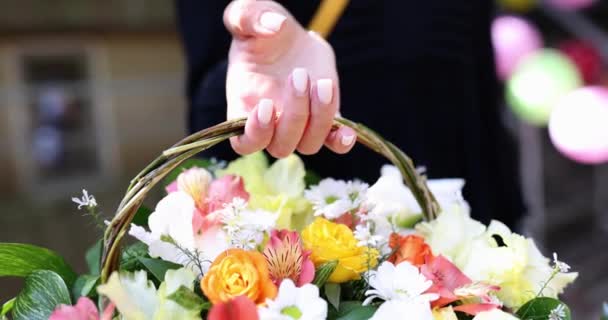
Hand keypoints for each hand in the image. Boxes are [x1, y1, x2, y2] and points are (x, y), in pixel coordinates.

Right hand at [223, 0, 355, 157]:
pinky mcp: (324, 118)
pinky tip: (347, 131)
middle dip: (294, 115)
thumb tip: (273, 26)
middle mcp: (271, 125)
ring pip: (308, 144)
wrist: (285, 36)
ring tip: (322, 82)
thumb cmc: (259, 29)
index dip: (255, 133)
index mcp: (244, 107)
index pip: (245, 143)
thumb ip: (249, 17)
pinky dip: (340, 141)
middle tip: (299, 75)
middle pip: (281, 146)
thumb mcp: (248, 14)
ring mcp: (300, 125)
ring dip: (319, 119)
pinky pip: (333, 142)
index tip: (266, 105)